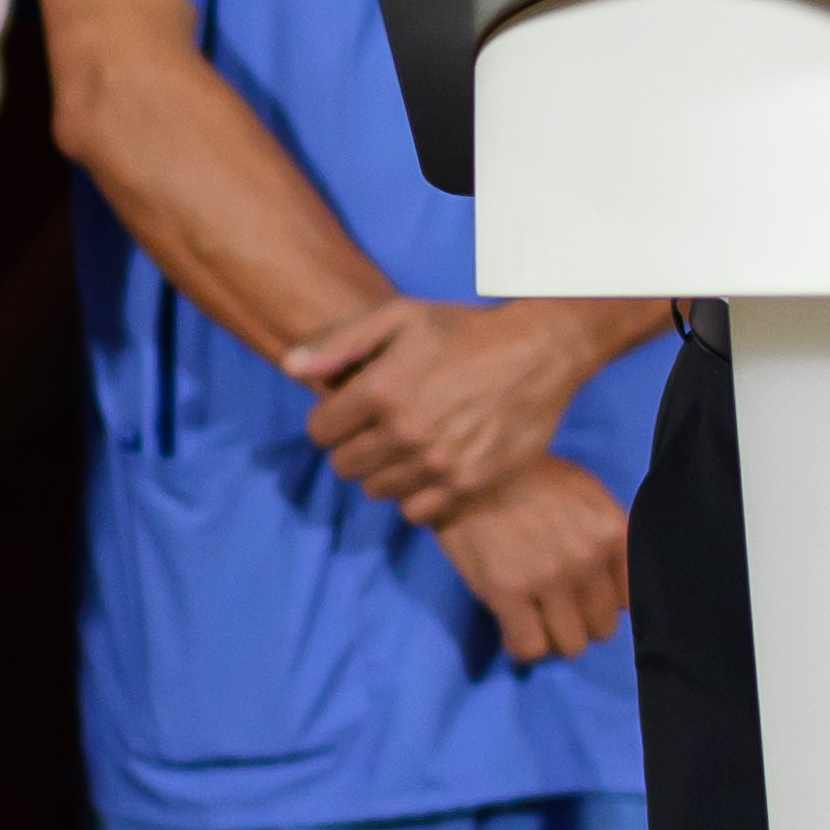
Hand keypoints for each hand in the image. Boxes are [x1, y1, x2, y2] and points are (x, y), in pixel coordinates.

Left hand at [297, 291, 605, 525]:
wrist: (540, 352)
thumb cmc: (464, 330)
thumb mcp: (399, 317)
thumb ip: (340, 342)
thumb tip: (289, 367)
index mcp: (382, 390)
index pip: (320, 431)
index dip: (331, 418)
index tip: (352, 408)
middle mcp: (407, 433)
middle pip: (345, 467)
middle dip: (353, 446)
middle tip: (380, 427)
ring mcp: (439, 464)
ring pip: (378, 491)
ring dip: (384, 472)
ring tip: (407, 445)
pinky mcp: (469, 486)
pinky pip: (418, 513)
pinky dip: (417, 496)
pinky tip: (430, 468)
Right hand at [432, 457, 631, 667]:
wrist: (469, 465)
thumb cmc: (526, 477)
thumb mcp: (585, 493)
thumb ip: (604, 537)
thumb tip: (610, 583)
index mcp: (611, 532)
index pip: (627, 600)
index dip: (601, 603)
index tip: (581, 599)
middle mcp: (588, 558)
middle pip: (602, 628)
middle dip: (578, 623)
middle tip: (553, 612)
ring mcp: (550, 577)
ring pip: (570, 645)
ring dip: (551, 638)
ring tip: (533, 621)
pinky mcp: (509, 591)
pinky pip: (531, 647)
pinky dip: (522, 646)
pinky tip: (512, 630)